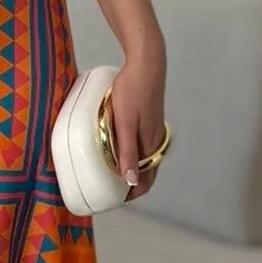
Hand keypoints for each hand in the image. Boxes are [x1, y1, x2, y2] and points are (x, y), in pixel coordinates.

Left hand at [107, 52, 166, 203]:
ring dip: (130, 170)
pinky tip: (117, 149)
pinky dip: (131, 155)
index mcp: (150, 146)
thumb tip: (131, 181)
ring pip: (144, 160)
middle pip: (145, 174)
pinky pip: (142, 146)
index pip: (145, 182)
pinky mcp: (150, 121)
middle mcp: (155, 142)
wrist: (147, 62)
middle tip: (107, 189)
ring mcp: (154, 131)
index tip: (113, 200)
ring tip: (109, 172)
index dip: (131, 195)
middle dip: (129, 185)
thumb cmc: (132, 90)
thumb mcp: (124, 122)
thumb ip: (127, 151)